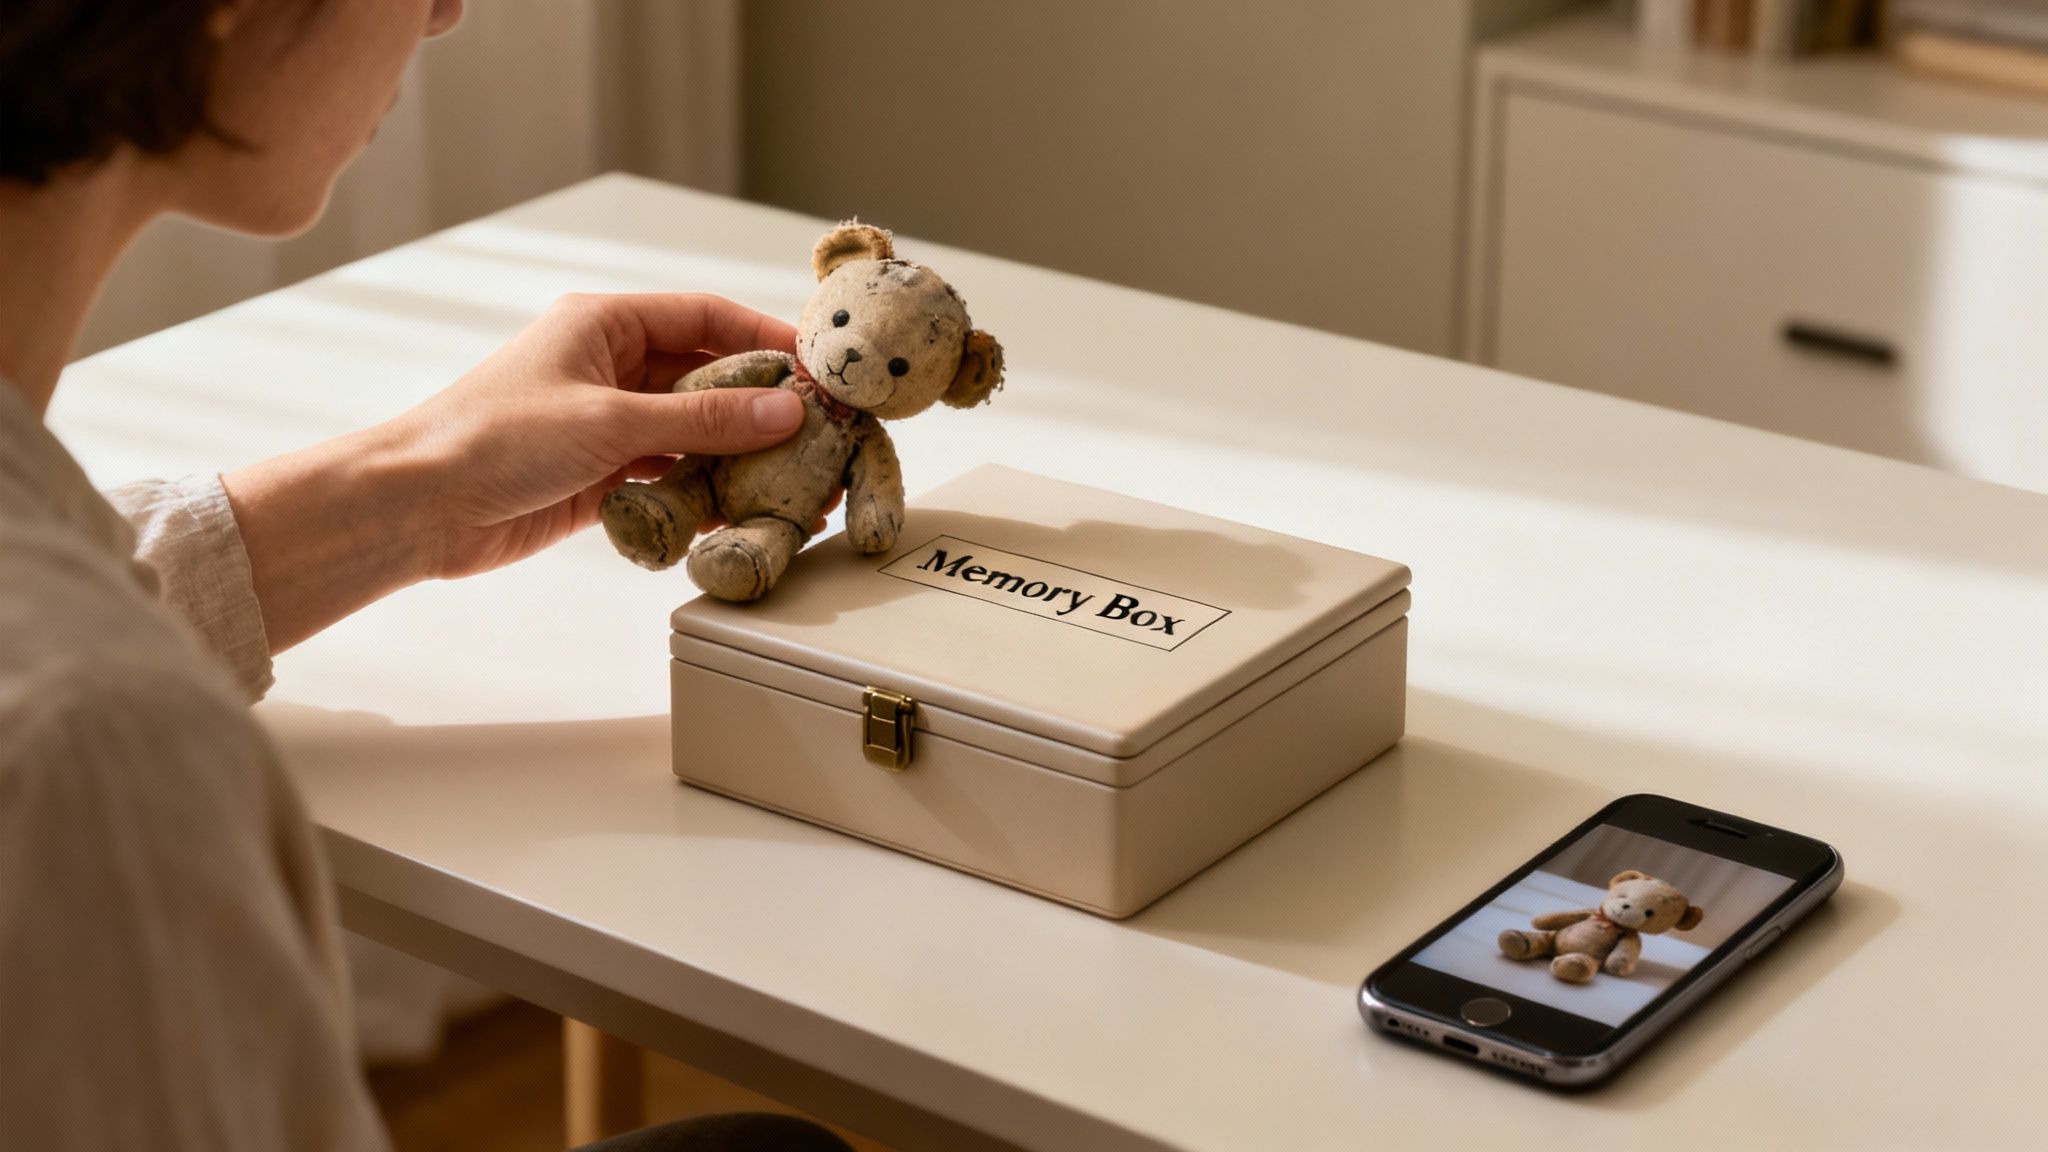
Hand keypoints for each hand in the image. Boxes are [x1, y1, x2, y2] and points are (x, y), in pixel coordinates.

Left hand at [394, 292, 805, 577]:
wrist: (420, 506)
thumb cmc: (491, 439)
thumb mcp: (611, 422)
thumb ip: (703, 421)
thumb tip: (784, 410)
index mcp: (605, 324)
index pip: (705, 317)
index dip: (764, 336)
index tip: (815, 365)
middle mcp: (610, 366)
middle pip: (706, 375)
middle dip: (759, 403)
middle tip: (816, 431)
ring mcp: (607, 421)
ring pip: (693, 430)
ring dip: (735, 452)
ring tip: (789, 476)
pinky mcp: (602, 473)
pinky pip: (671, 474)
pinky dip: (703, 489)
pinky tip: (737, 507)